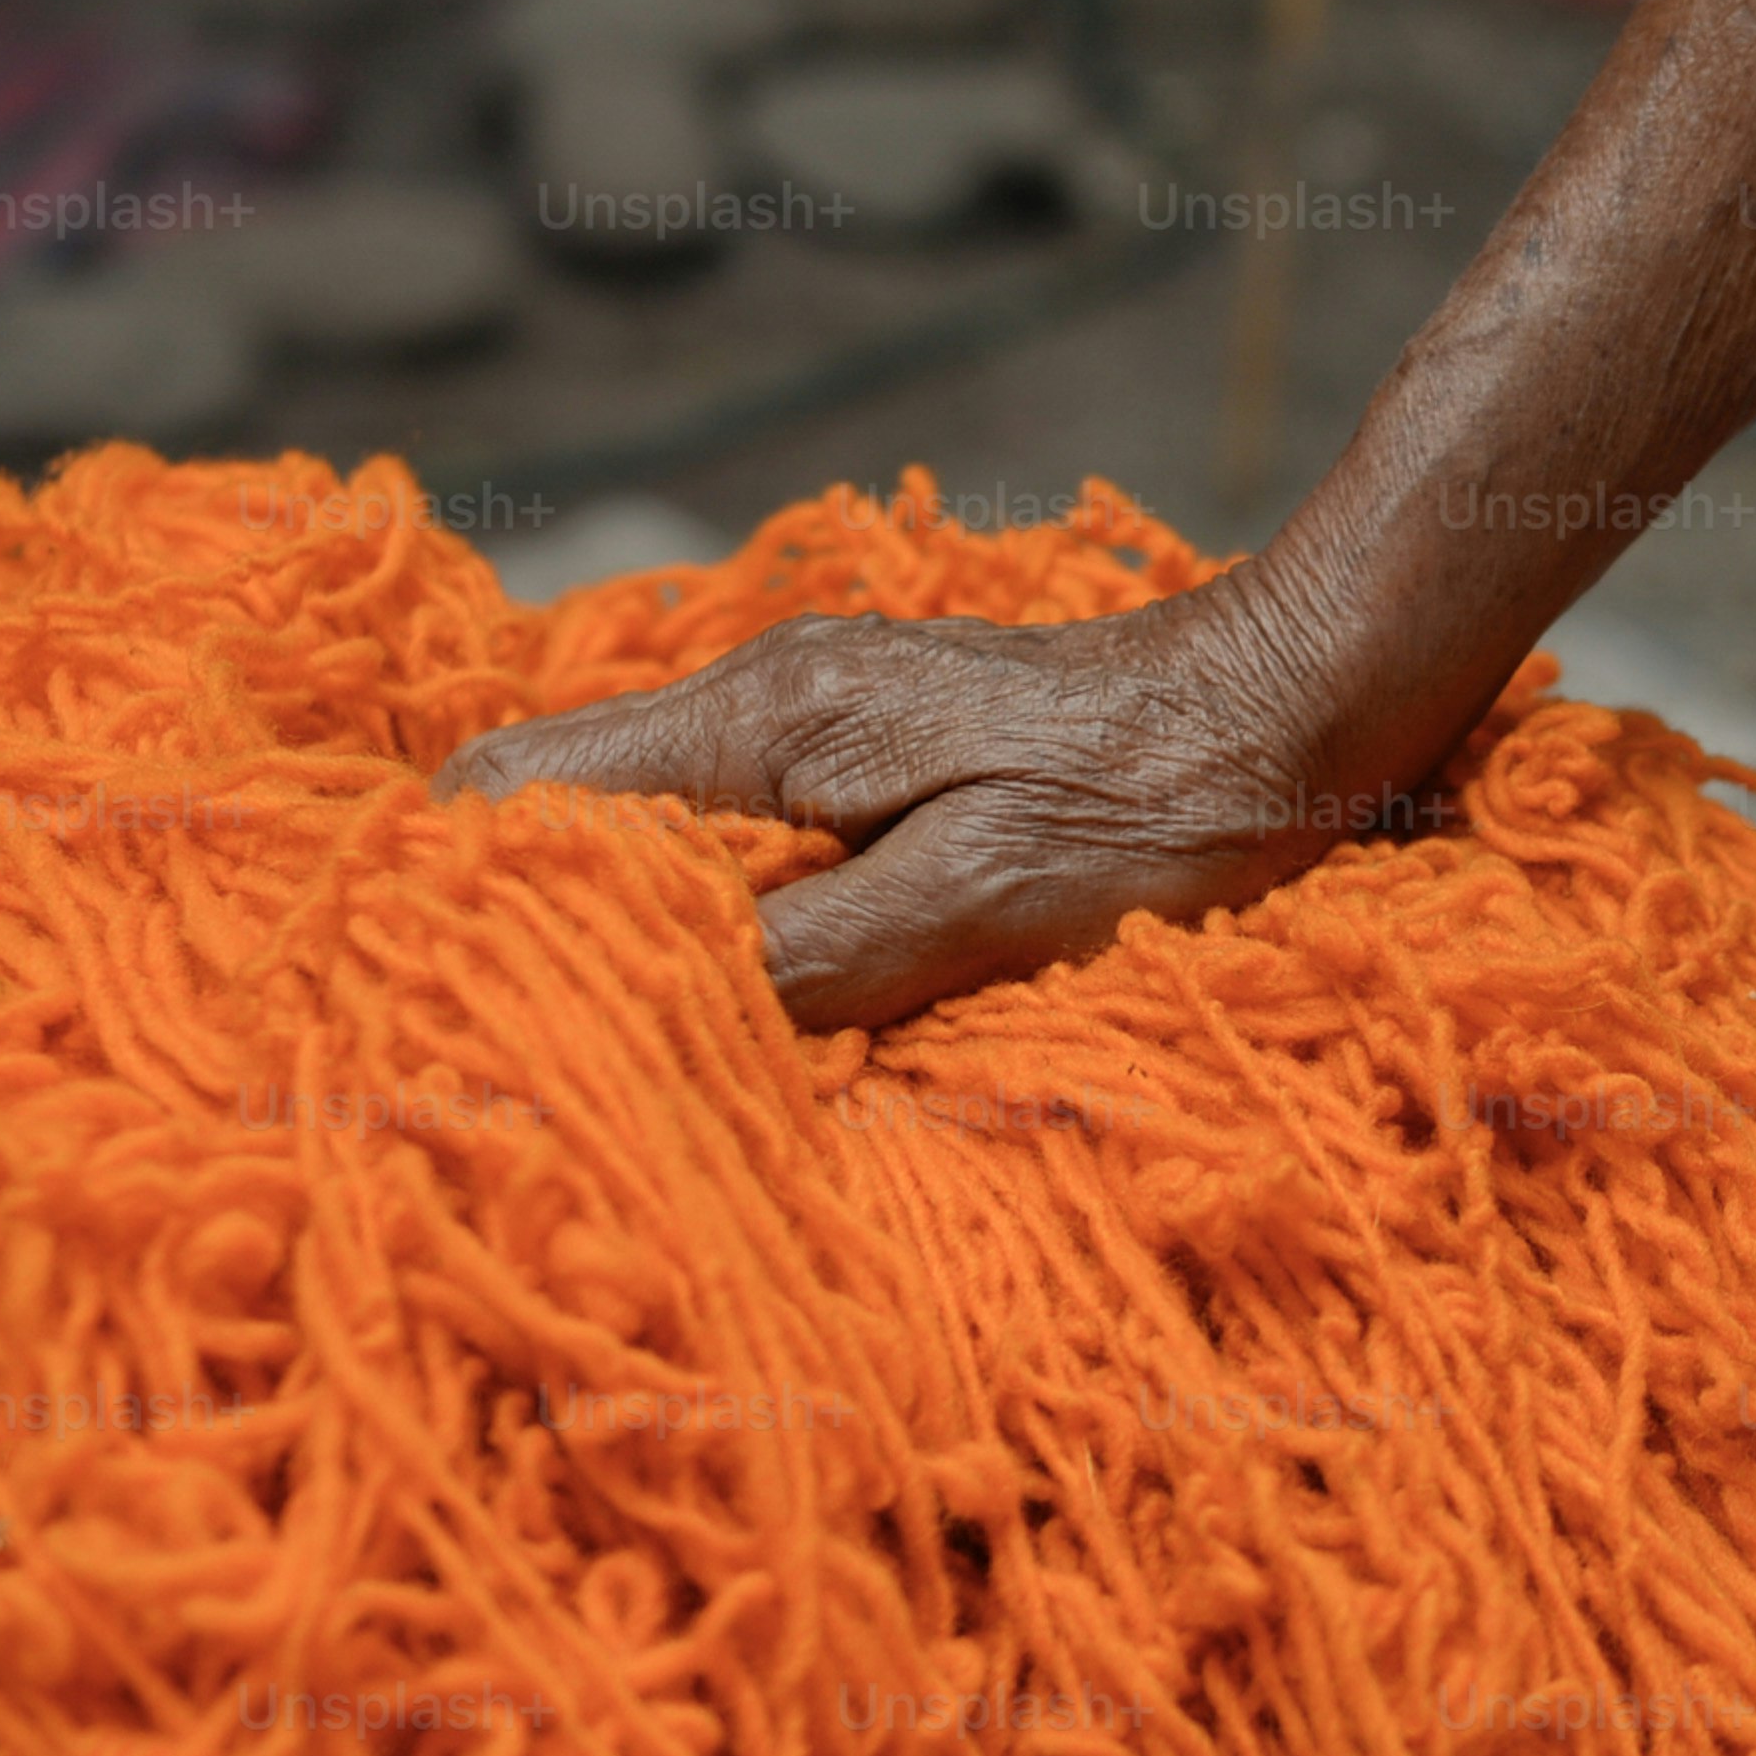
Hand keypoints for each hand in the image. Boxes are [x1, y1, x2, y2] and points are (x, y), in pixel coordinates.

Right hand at [433, 573, 1421, 1028]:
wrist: (1306, 699)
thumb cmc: (1165, 807)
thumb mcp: (981, 903)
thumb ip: (803, 956)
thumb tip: (641, 1013)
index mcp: (764, 719)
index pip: (518, 788)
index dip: (461, 899)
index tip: (448, 1011)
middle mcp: (765, 695)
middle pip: (563, 805)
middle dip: (530, 925)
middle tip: (530, 1059)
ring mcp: (820, 714)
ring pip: (649, 822)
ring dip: (632, 930)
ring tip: (628, 1050)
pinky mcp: (878, 746)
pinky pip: (738, 830)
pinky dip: (717, 914)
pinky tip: (746, 997)